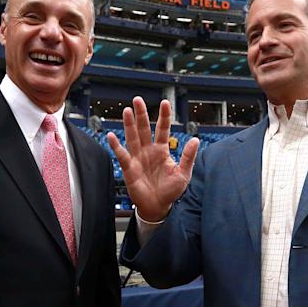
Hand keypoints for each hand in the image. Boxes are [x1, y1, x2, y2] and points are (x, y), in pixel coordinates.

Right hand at [107, 97, 198, 221]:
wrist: (158, 206)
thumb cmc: (170, 191)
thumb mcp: (183, 174)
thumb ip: (188, 157)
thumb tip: (195, 140)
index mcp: (162, 150)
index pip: (162, 129)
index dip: (164, 116)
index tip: (165, 103)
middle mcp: (148, 151)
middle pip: (144, 128)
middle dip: (141, 114)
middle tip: (138, 100)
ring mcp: (138, 158)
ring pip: (132, 137)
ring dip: (129, 125)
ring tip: (127, 111)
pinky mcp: (129, 168)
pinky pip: (122, 155)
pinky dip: (116, 146)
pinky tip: (112, 136)